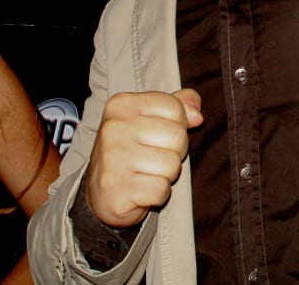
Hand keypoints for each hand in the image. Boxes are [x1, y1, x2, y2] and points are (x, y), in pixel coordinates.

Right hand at [85, 88, 202, 227]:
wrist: (101, 194)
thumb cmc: (132, 151)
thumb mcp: (151, 120)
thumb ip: (178, 106)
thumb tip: (198, 115)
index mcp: (123, 104)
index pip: (175, 107)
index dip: (177, 125)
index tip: (157, 136)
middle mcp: (114, 127)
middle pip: (177, 136)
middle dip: (174, 152)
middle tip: (153, 159)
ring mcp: (113, 157)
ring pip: (172, 164)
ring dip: (166, 175)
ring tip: (146, 174)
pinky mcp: (117, 188)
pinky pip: (161, 189)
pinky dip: (158, 194)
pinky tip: (141, 190)